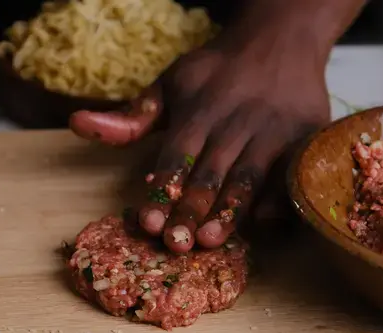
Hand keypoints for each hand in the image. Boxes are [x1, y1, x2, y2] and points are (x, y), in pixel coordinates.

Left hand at [70, 31, 329, 252]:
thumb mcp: (172, 83)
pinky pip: (291, 174)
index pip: (177, 154)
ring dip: (230, 211)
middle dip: (192, 211)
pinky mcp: (305, 137)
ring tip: (212, 242)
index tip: (148, 223)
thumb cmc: (218, 72)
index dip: (163, 190)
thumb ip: (132, 116)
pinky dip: (278, 199)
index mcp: (201, 108)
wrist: (282, 38)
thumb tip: (78, 124)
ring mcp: (274, 130)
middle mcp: (237, 120)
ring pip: (250, 177)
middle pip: (211, 173)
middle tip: (176, 245)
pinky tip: (263, 224)